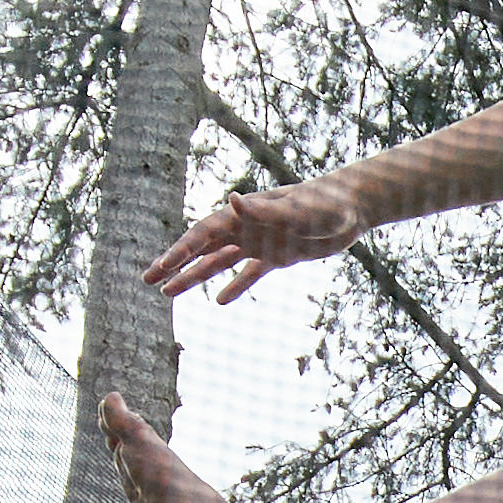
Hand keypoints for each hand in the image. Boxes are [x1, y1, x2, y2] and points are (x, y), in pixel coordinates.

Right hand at [144, 171, 368, 305]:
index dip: (181, 251)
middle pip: (202, 247)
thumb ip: (265, 210)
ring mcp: (261, 242)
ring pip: (219, 262)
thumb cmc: (327, 205)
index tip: (160, 268)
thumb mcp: (298, 210)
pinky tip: (219, 302)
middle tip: (148, 280)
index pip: (204, 234)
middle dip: (174, 264)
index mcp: (245, 215)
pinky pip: (250, 274)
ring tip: (168, 294)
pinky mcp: (279, 256)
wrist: (355, 206)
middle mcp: (247, 227)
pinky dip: (235, 287)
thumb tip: (233, 201)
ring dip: (194, 277)